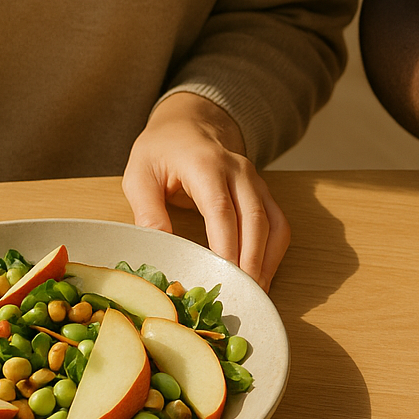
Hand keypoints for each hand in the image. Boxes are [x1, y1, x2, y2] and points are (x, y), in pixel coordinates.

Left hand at [122, 93, 289, 289]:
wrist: (189, 123)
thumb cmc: (161, 150)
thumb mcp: (140, 174)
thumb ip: (147, 211)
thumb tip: (159, 249)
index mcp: (205, 164)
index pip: (221, 208)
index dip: (225, 244)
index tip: (223, 275)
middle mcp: (238, 171)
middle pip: (254, 219)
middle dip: (251, 261)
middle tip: (241, 295)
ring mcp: (255, 181)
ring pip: (274, 224)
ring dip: (267, 261)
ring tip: (254, 295)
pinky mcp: (262, 194)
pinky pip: (278, 225)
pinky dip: (274, 254)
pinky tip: (261, 278)